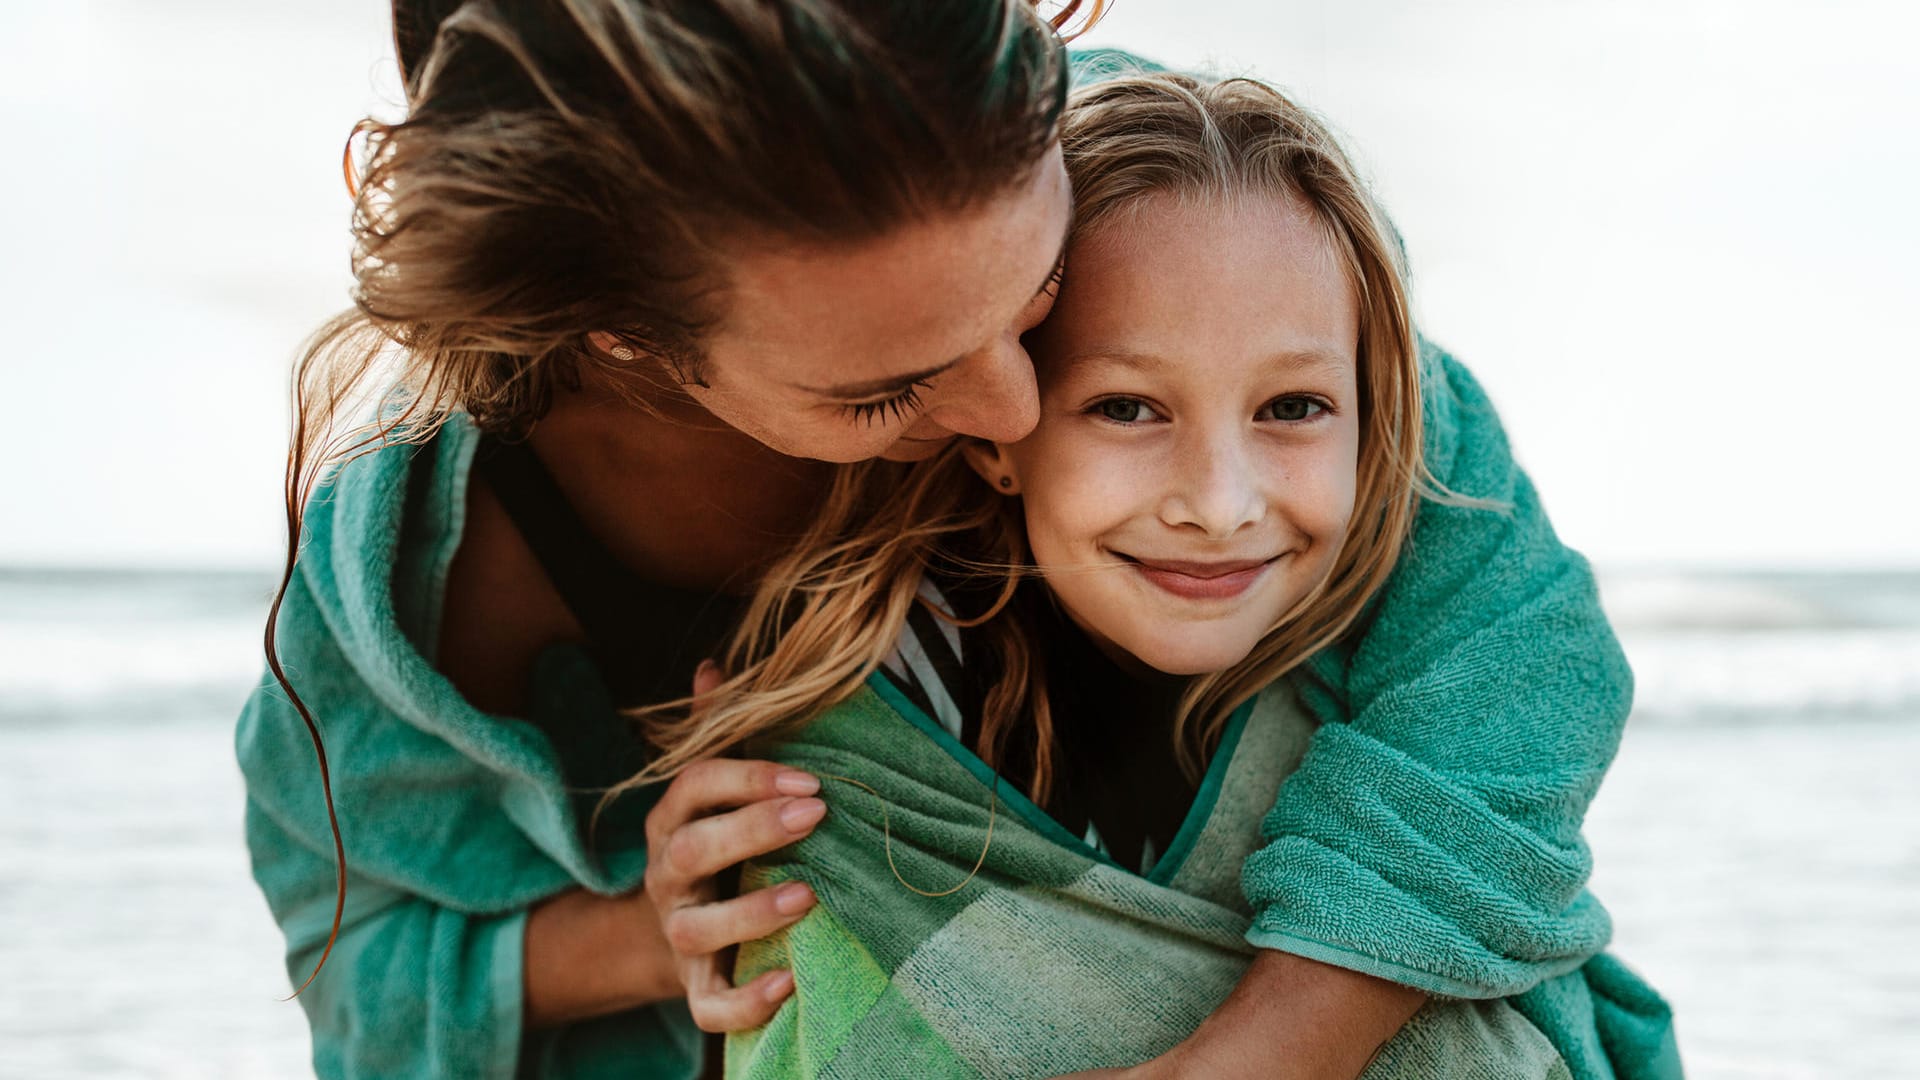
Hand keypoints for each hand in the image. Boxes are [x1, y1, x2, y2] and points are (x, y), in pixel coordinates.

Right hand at [643, 663, 826, 1031]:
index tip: (811, 779)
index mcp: (673, 818)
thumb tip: (714, 667)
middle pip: (693, 850)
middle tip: (817, 815)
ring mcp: (677, 931)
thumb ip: (716, 730)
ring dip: (750, 912)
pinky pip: (709, 1003)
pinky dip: (746, 1000)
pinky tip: (791, 981)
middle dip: (753, 830)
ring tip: (809, 896)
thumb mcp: (712, 788)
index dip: (748, 778)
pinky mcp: (694, 984)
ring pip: (696, 928)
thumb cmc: (714, 842)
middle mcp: (666, 873)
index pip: (695, 785)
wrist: (675, 929)